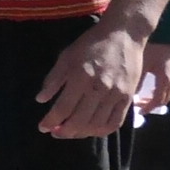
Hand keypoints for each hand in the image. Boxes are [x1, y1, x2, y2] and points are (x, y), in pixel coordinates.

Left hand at [37, 17, 148, 137]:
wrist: (123, 35)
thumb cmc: (91, 44)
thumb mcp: (66, 56)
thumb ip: (53, 79)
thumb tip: (41, 100)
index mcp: (81, 77)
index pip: (63, 107)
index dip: (51, 121)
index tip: (42, 127)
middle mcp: (99, 88)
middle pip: (80, 120)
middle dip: (64, 131)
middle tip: (55, 133)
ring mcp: (116, 94)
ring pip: (97, 125)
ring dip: (81, 133)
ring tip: (70, 132)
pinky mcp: (128, 97)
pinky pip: (116, 122)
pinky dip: (102, 131)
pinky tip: (91, 131)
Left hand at [137, 42, 169, 115]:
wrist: (165, 30)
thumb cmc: (152, 46)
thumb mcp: (141, 65)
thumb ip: (137, 81)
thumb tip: (131, 94)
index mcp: (166, 80)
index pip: (158, 101)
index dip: (148, 108)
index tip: (139, 111)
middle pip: (165, 98)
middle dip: (153, 103)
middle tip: (139, 104)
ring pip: (167, 91)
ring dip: (157, 96)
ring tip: (143, 96)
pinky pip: (169, 83)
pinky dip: (160, 88)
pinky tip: (150, 84)